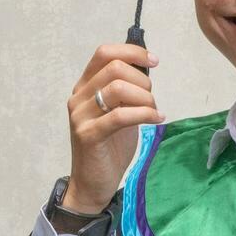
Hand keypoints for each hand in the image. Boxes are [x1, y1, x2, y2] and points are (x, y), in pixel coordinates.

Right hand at [63, 43, 164, 212]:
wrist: (92, 183)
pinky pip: (120, 115)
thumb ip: (126, 91)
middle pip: (114, 68)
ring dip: (144, 97)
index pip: (104, 53)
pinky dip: (144, 114)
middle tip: (152, 99)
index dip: (132, 52)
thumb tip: (146, 67)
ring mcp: (80, 116)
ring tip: (154, 110)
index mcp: (85, 86)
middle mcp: (78, 97)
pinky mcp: (88, 135)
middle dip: (142, 80)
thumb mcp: (118, 111)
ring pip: (117, 89)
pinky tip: (156, 118)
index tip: (154, 62)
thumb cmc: (109, 147)